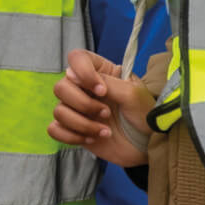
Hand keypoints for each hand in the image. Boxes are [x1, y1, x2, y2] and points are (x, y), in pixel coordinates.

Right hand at [50, 50, 151, 167]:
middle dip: (83, 104)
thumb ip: (107, 81)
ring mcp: (77, 109)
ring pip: (59, 111)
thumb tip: (71, 74)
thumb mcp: (133, 94)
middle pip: (61, 87)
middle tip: (106, 113)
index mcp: (100, 73)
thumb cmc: (145, 115)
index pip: (76, 58)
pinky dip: (71, 136)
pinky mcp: (74, 129)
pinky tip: (91, 138)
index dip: (83, 72)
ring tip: (105, 131)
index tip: (101, 91)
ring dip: (82, 124)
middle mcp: (84, 88)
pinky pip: (55, 130)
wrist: (148, 145)